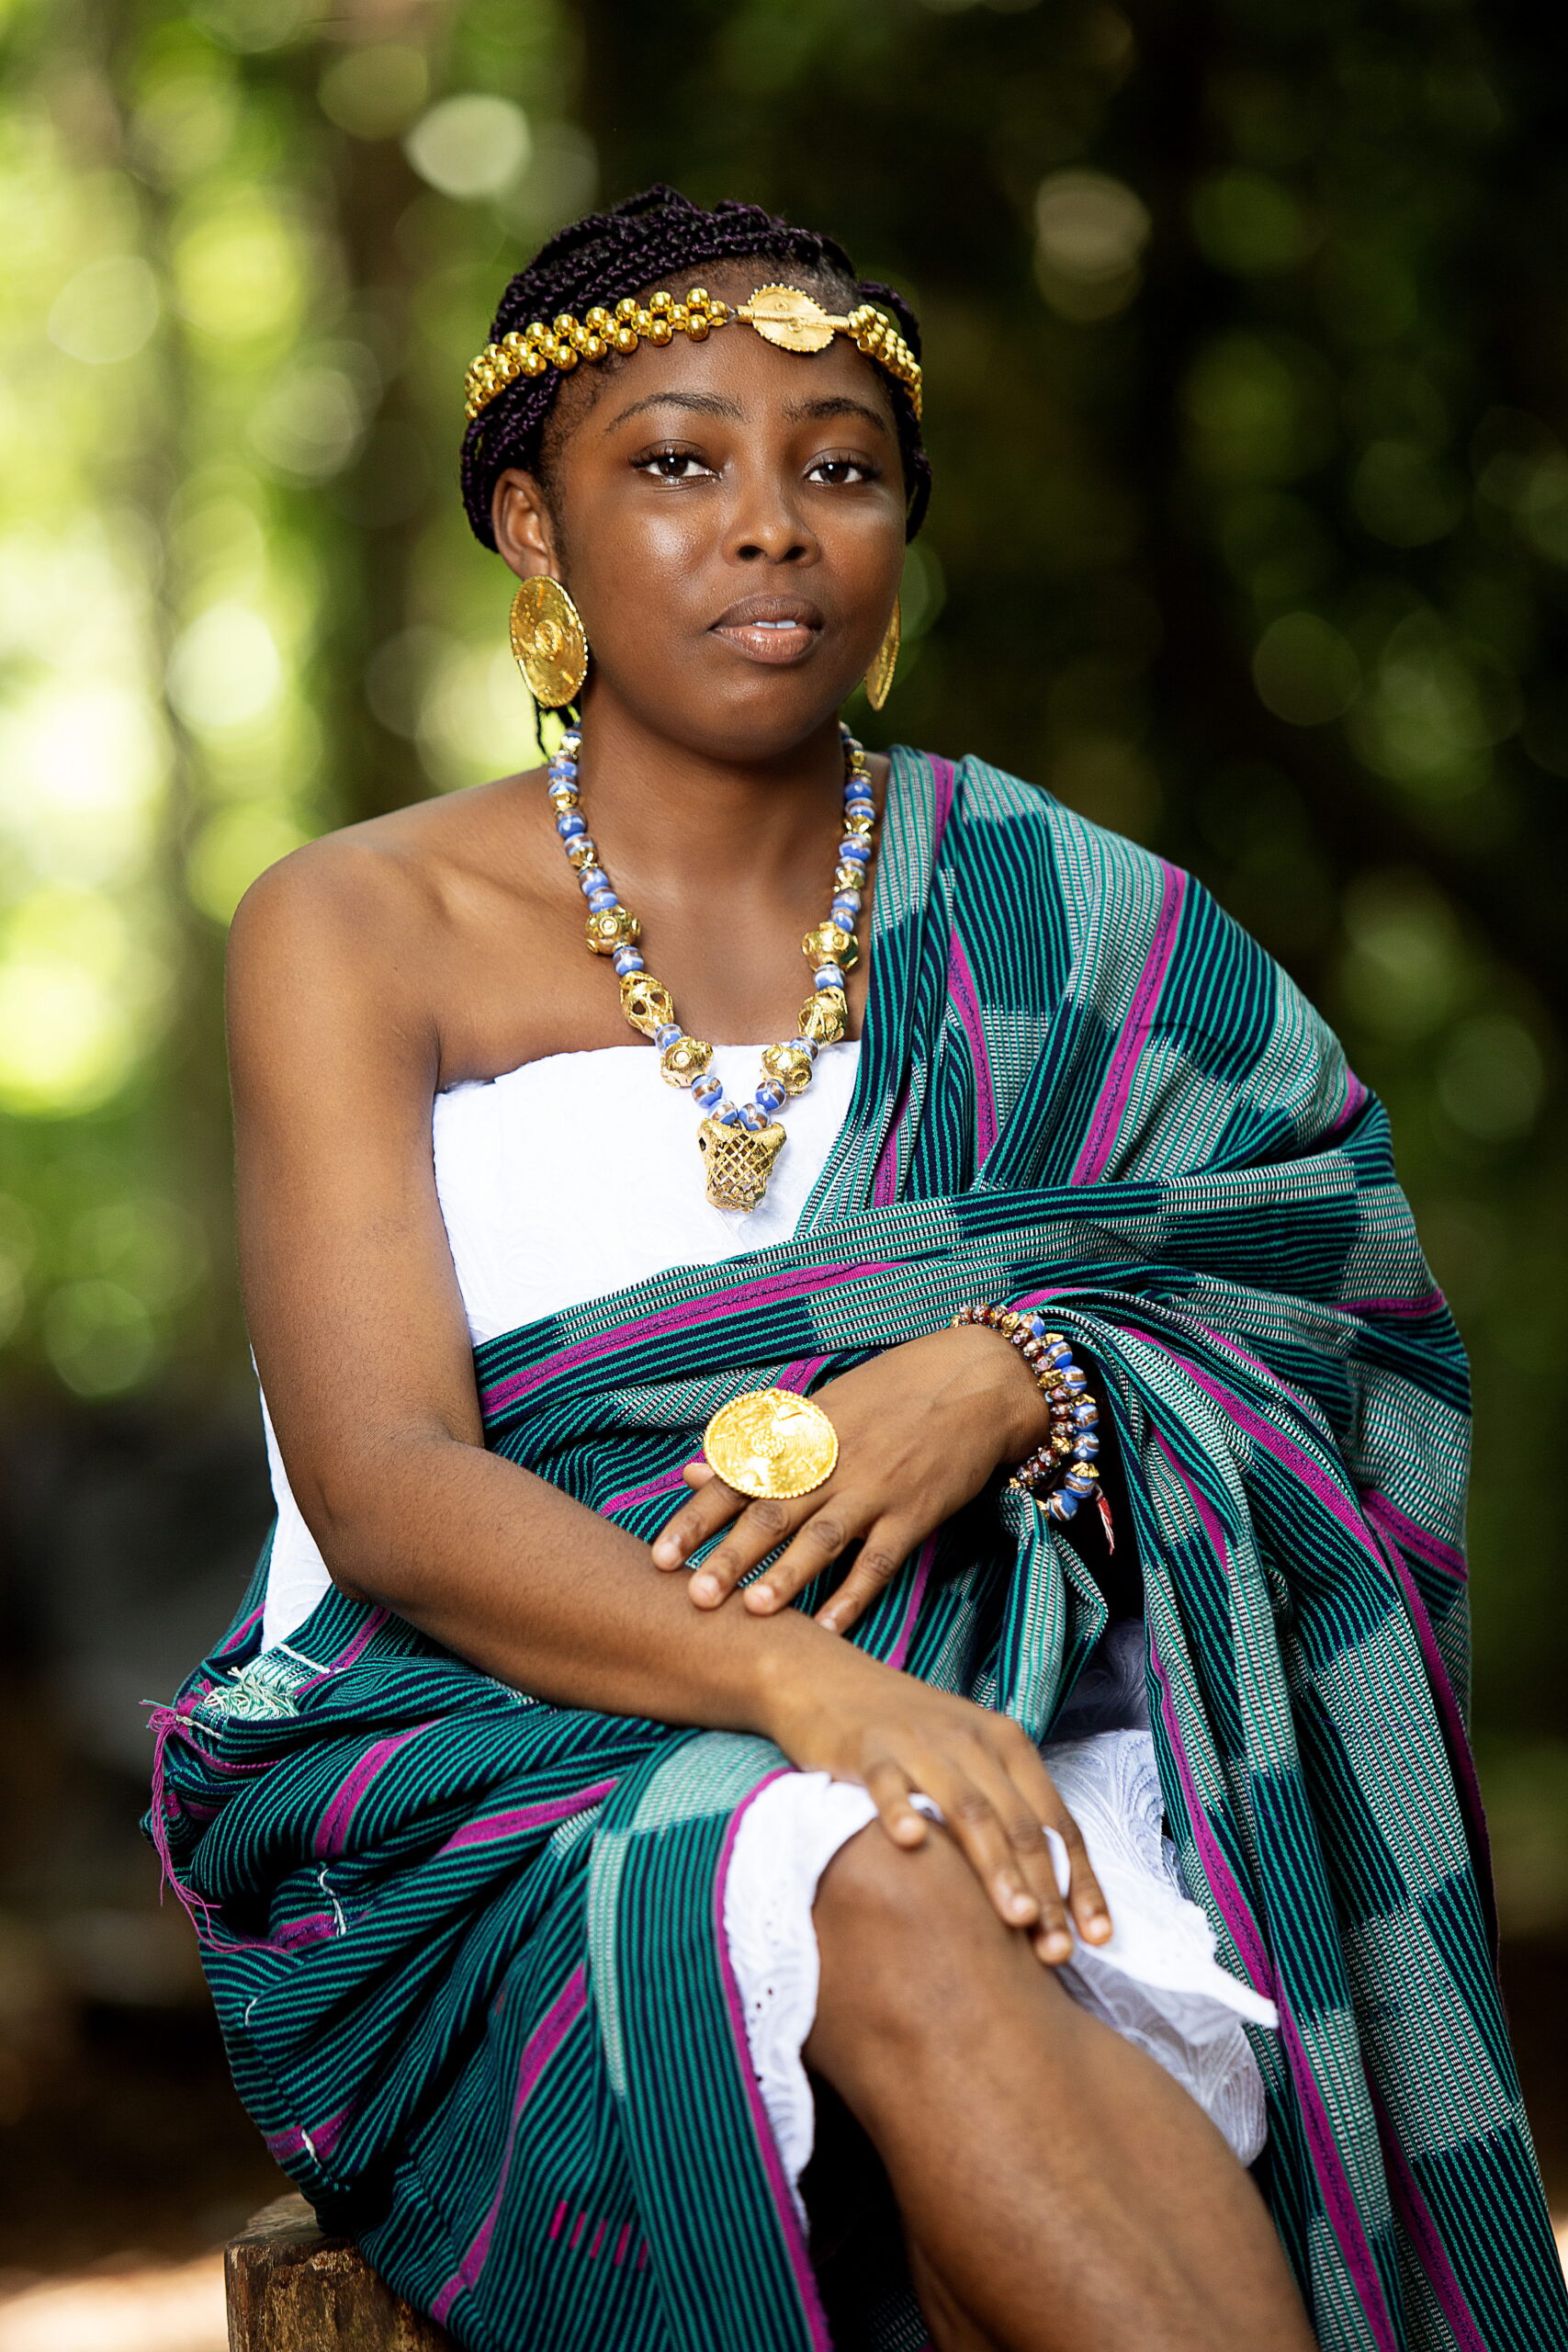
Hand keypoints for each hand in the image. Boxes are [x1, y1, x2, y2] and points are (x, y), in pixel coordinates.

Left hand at [651, 1324, 1049, 1632]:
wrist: (974, 1380)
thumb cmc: (889, 1393)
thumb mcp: (819, 1409)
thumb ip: (752, 1448)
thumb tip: (691, 1472)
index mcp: (801, 1435)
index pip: (736, 1480)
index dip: (696, 1519)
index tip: (659, 1557)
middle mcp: (831, 1462)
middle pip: (771, 1513)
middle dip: (730, 1555)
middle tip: (693, 1596)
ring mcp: (875, 1488)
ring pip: (822, 1538)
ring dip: (787, 1576)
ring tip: (754, 1611)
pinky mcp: (915, 1512)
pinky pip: (881, 1560)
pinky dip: (855, 1594)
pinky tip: (829, 1627)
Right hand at [761, 1640, 1112, 1964]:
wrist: (826, 1678)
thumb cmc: (905, 1732)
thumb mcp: (967, 1760)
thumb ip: (1003, 1812)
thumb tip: (1044, 1896)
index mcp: (1007, 1745)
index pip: (1057, 1821)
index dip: (1081, 1881)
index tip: (1096, 1938)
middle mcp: (972, 1741)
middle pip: (1019, 1823)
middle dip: (1046, 1890)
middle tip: (1058, 1951)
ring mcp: (920, 1743)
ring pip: (968, 1809)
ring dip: (997, 1866)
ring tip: (1016, 1919)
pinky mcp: (867, 1747)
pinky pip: (888, 1783)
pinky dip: (900, 1810)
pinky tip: (909, 1843)